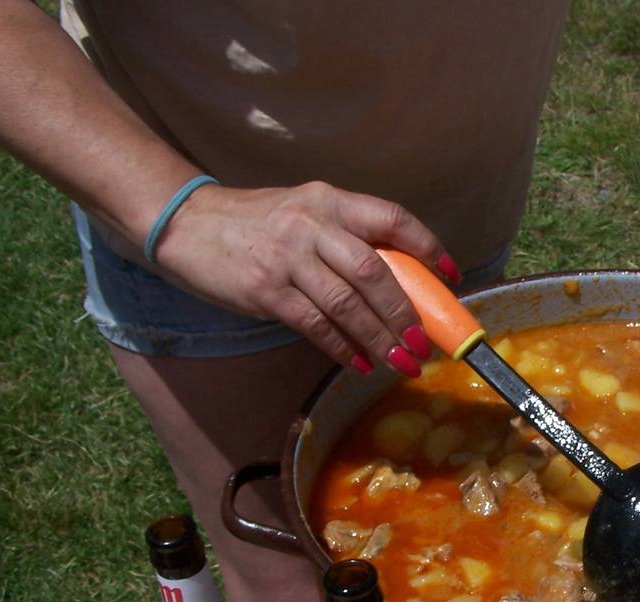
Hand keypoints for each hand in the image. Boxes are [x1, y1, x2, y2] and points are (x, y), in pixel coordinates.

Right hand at [151, 181, 455, 374]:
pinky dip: (342, 347)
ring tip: (400, 362)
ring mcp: (288, 257)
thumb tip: (397, 283)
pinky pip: (315, 324)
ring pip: (348, 303)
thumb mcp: (305, 213)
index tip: (451, 275)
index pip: (392, 218)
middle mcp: (312, 224)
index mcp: (330, 200)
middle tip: (423, 342)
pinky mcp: (266, 290)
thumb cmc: (257, 224)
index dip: (428, 246)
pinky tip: (360, 363)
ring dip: (379, 337)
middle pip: (374, 271)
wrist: (187, 223)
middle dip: (404, 312)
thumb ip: (346, 238)